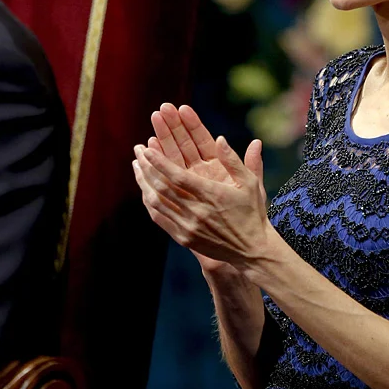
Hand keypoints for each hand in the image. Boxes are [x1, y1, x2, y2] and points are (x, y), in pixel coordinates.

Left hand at [133, 106, 268, 269]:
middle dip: (147, 166)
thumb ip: (233, 160)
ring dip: (143, 182)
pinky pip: (159, 218)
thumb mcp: (250, 183)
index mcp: (212, 195)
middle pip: (162, 187)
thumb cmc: (252, 212)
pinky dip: (149, 202)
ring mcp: (188, 227)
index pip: (178, 176)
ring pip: (157, 202)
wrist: (252, 250)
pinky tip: (145, 189)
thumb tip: (220, 138)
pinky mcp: (184, 239)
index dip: (160, 162)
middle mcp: (197, 212)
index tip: (147, 148)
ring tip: (136, 165)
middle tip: (137, 150)